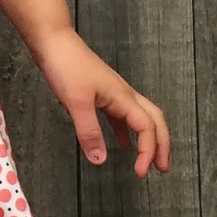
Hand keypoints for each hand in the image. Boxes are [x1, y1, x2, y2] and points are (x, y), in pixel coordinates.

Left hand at [28, 28, 169, 177]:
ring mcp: (113, 93)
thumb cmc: (66, 66)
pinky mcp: (99, 93)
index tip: (141, 174)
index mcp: (123, 98)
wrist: (53, 42)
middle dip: (162, 145)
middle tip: (162, 168)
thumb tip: (100, 160)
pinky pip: (120, 116)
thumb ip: (89, 132)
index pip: (147, 129)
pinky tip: (120, 142)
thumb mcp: (76, 102)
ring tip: (147, 159)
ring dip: (146, 138)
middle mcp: (124, 95)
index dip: (148, 152)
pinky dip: (125, 130)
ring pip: (140, 118)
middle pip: (154, 121)